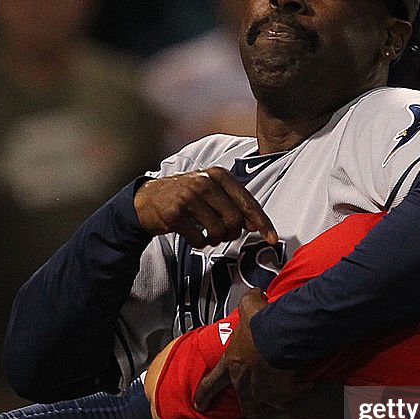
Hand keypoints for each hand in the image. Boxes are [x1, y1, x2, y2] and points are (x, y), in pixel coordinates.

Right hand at [134, 167, 277, 248]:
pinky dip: (200, 243)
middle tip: (224, 234)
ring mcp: (188, 197)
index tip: (271, 238)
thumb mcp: (211, 191)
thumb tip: (256, 224)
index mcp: (218, 175)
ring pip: (218, 230)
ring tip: (208, 235)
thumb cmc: (186, 197)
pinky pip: (199, 239)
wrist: (148, 199)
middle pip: (235, 219)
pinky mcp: (174, 213)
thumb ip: (234, 203)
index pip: (247, 202)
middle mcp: (204, 183)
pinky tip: (195, 236)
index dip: (262, 222)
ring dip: (216, 239)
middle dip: (233, 233)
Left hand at [194, 288, 311, 415]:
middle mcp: (245, 381)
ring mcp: (264, 390)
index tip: (199, 405)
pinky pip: (292, 396)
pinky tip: (306, 385)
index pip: (211, 383)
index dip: (203, 395)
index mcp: (232, 363)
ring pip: (268, 405)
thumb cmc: (260, 323)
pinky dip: (299, 391)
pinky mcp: (283, 392)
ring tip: (284, 395)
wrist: (279, 335)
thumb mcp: (249, 306)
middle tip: (254, 408)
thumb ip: (249, 302)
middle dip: (249, 407)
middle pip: (244, 403)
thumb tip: (256, 294)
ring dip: (275, 401)